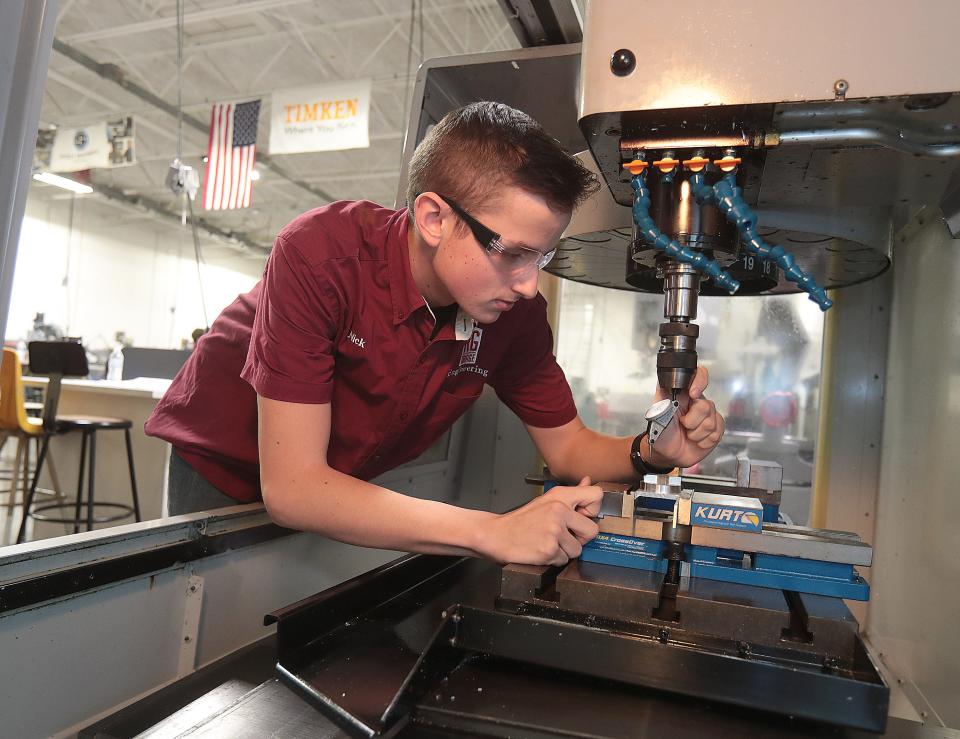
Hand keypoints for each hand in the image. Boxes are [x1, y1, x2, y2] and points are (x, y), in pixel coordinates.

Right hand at [477, 477, 601, 565]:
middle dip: (580, 538)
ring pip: (578, 549)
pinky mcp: (549, 550)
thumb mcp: (547, 500)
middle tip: (562, 535)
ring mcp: (554, 531)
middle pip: (593, 530)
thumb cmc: (522, 520)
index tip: (581, 516)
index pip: (596, 495)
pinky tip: (541, 549)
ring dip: (565, 550)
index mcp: (560, 496)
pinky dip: (554, 559)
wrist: (496, 535)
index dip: (592, 510)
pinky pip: (564, 560)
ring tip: (548, 542)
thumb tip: (588, 481)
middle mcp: (559, 511)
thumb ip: (572, 493)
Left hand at [648, 366, 724, 468]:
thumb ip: (663, 395)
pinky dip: (704, 441)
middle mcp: (697, 401)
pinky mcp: (716, 428)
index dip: (700, 381)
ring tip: (687, 433)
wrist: (666, 453)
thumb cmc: (660, 431)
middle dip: (692, 421)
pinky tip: (696, 440)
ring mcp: (708, 415)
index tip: (692, 394)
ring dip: (695, 433)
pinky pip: (717, 432)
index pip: (699, 374)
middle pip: (706, 405)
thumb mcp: (657, 411)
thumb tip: (670, 382)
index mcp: (684, 392)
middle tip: (682, 424)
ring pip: (712, 421)